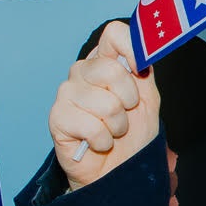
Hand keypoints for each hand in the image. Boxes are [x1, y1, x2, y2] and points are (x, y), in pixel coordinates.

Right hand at [49, 20, 161, 187]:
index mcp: (105, 62)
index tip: (140, 70)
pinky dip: (102, 140)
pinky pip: (91, 125)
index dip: (131, 49)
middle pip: (110, 69)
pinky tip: (98, 143)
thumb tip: (145, 46)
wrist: (118, 171)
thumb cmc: (132, 135)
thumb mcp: (148, 99)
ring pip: (104, 102)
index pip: (114, 34)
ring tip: (111, 132)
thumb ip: (145, 70)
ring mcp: (66, 94)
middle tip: (125, 114)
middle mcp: (82, 72)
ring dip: (117, 125)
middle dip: (128, 100)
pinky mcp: (57, 118)